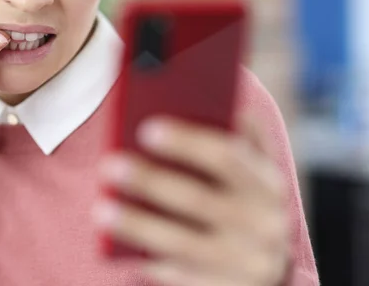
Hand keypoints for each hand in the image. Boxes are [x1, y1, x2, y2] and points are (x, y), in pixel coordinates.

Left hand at [95, 116, 289, 285]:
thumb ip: (237, 138)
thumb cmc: (245, 202)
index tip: (146, 128)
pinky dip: (146, 260)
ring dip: (139, 224)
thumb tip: (201, 100)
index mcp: (267, 183)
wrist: (267, 269)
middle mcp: (263, 224)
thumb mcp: (252, 172)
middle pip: (199, 199)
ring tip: (101, 208)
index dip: (187, 141)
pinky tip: (115, 245)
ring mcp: (245, 263)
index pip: (228, 156)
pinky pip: (179, 276)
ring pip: (183, 243)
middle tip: (110, 165)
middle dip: (152, 181)